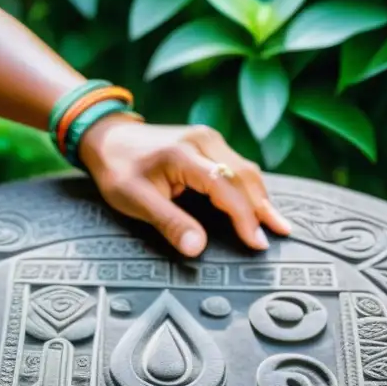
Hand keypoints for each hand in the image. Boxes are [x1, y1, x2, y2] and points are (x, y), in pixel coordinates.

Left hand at [77, 115, 291, 256]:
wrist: (106, 137)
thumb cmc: (117, 169)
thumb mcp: (134, 200)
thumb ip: (169, 223)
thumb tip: (197, 248)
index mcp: (184, 154)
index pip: (226, 187)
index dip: (244, 217)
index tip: (256, 242)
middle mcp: (203, 141)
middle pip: (244, 176)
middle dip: (263, 208)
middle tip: (280, 235)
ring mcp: (207, 139)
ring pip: (245, 169)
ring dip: (262, 197)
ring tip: (278, 224)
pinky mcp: (208, 142)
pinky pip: (237, 165)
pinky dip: (250, 187)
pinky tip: (260, 204)